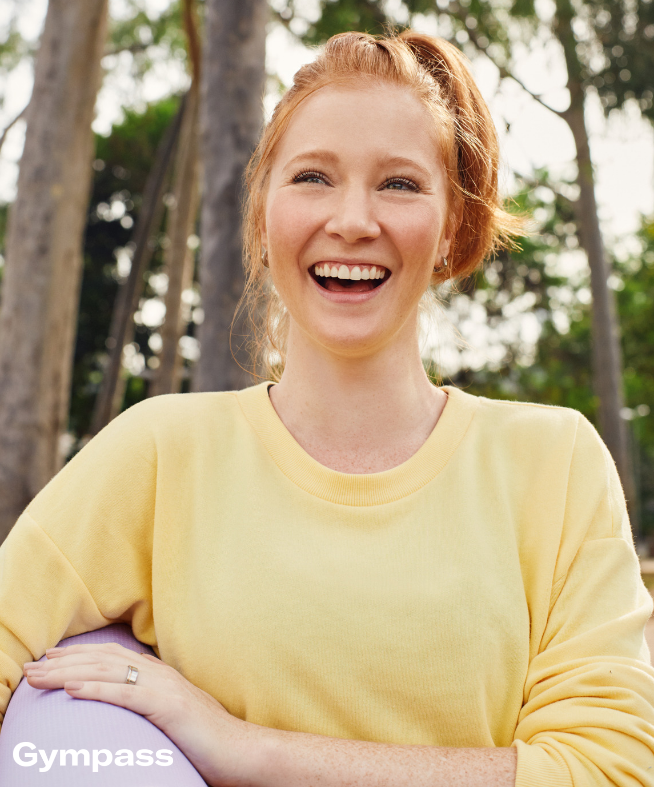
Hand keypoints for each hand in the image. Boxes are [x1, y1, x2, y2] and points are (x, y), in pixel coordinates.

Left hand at [23, 642, 262, 785]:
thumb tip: (127, 704)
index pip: (110, 656)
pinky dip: (95, 689)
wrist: (239, 749)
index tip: (49, 658)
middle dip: (63, 661)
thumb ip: (151, 703)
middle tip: (32, 667)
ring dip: (68, 672)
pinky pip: (124, 694)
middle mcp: (158, 673)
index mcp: (159, 674)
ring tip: (40, 677)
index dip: (77, 654)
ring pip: (107, 672)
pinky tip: (72, 689)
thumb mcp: (172, 715)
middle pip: (103, 659)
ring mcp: (163, 687)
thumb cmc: (206, 739)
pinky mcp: (167, 706)